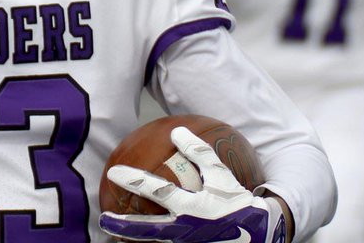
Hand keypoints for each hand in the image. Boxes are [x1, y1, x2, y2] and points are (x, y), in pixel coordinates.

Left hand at [100, 127, 286, 242]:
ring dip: (131, 240)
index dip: (135, 180)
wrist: (260, 236)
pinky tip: (133, 242)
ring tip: (110, 235)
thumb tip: (177, 131)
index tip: (114, 172)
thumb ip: (199, 153)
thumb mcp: (222, 175)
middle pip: (149, 230)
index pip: (158, 192)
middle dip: (123, 226)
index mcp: (193, 208)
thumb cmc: (237, 202)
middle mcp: (187, 230)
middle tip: (103, 219)